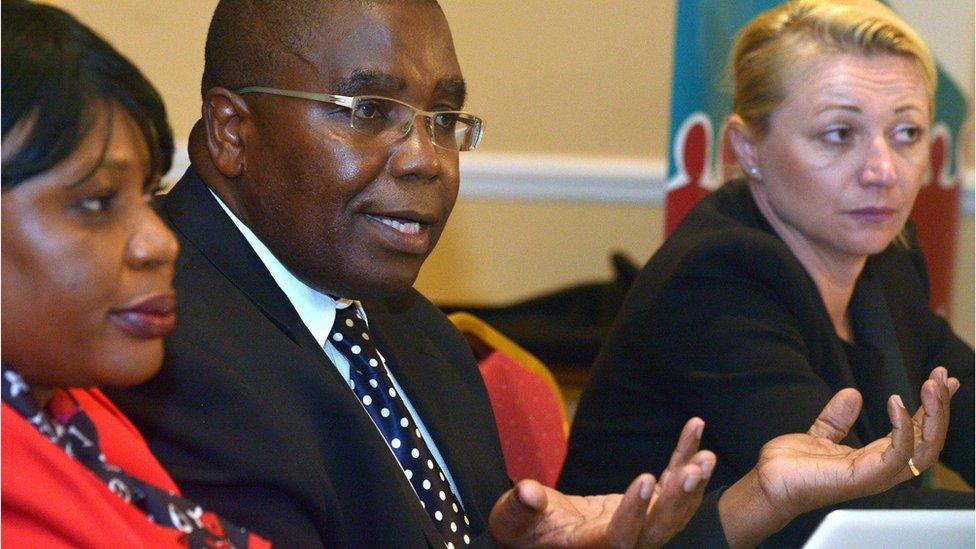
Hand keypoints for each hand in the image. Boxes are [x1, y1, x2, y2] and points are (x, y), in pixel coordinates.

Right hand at [489, 418, 715, 547]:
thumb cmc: (519, 528)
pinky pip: (668, 484)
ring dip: (691, 483)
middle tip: (696, 469)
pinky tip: (695, 428)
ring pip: (672, 512)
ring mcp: (636, 526)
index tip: (645, 479)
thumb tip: (528, 492)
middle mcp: (620, 543)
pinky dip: (681, 457)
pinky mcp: (643, 509)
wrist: (537, 533)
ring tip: (706, 454)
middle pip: (658, 530)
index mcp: (589, 547)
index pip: (621, 538)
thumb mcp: (510, 519)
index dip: (635, 513)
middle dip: (679, 501)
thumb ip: (519, 508)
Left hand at [719, 367, 958, 547]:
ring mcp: (875, 475)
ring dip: (933, 416)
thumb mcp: (820, 434)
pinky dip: (902, 428)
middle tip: (943, 377)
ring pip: (923, 449)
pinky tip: (897, 403)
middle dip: (940, 408)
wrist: (768, 483)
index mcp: (875, 458)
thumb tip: (853, 393)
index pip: (917, 434)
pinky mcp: (863, 477)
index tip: (940, 381)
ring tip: (932, 387)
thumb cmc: (792, 466)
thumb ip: (837, 418)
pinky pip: (897, 455)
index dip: (931, 408)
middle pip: (928, 441)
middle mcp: (881, 468)